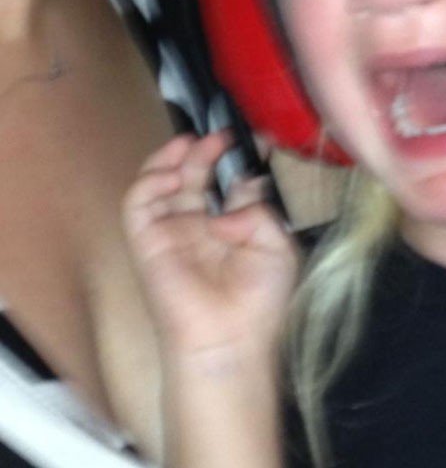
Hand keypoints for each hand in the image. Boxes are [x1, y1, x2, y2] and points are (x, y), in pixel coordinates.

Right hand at [124, 133, 298, 361]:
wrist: (231, 340)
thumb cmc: (259, 301)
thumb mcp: (277, 246)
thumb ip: (258, 209)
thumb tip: (238, 188)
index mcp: (229, 227)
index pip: (225, 183)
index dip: (233, 160)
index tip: (250, 140)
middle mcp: (197, 227)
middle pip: (191, 177)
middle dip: (202, 151)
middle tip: (218, 137)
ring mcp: (170, 234)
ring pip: (158, 184)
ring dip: (170, 160)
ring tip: (191, 146)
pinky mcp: (146, 244)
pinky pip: (136, 206)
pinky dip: (149, 182)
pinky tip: (172, 175)